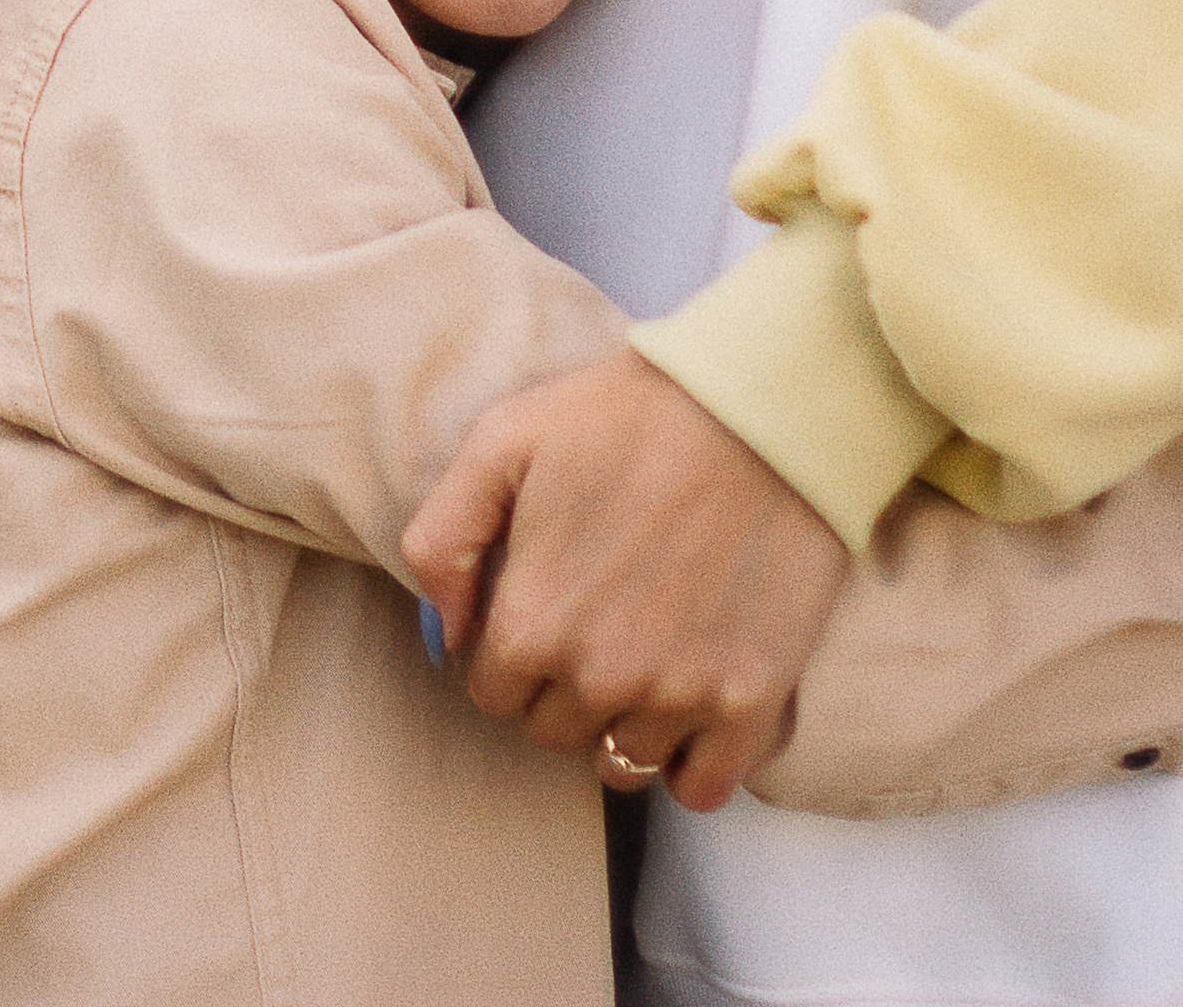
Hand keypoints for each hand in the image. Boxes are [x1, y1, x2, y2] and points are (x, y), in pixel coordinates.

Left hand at [402, 351, 851, 812]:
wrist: (757, 410)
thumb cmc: (624, 416)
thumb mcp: (503, 440)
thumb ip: (443, 539)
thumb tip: (442, 636)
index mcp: (531, 620)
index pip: (493, 694)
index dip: (512, 652)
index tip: (545, 608)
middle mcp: (598, 674)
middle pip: (554, 731)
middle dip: (562, 687)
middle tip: (597, 620)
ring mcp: (677, 695)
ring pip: (622, 765)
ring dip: (623, 722)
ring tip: (645, 652)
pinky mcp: (750, 703)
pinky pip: (703, 789)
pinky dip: (691, 763)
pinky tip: (692, 702)